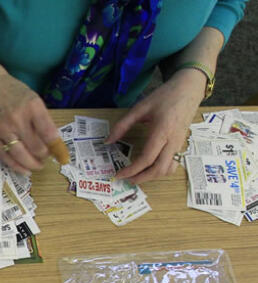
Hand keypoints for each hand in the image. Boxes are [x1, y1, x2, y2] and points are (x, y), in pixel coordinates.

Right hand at [0, 72, 60, 173]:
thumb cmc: (14, 92)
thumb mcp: (33, 99)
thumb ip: (43, 118)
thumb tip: (53, 142)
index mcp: (32, 106)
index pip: (49, 132)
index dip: (57, 147)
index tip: (61, 154)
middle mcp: (18, 119)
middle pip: (36, 147)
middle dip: (44, 156)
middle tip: (47, 157)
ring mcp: (4, 129)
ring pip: (21, 155)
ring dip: (32, 164)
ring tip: (38, 166)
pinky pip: (5, 156)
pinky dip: (16, 166)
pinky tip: (24, 170)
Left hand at [109, 69, 204, 183]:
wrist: (190, 88)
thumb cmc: (165, 96)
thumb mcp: (140, 107)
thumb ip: (122, 125)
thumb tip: (107, 141)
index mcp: (162, 131)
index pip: (146, 159)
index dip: (131, 170)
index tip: (118, 174)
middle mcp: (173, 140)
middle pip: (159, 169)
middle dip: (142, 178)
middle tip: (127, 179)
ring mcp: (179, 143)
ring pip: (168, 168)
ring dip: (152, 176)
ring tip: (136, 175)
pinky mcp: (181, 143)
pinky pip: (173, 163)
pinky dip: (161, 169)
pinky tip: (150, 167)